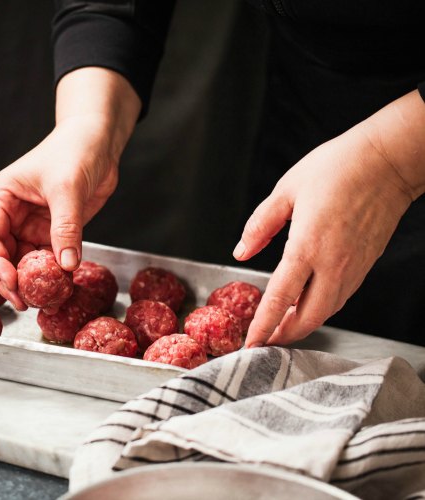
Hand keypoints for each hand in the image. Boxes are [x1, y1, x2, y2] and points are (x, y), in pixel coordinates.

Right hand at [0, 117, 119, 309]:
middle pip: (3, 253)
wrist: (100, 140)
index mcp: (3, 196)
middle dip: (11, 279)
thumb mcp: (68, 188)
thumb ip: (66, 227)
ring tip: (42, 300)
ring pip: (25, 259)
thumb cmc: (76, 150)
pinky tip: (59, 287)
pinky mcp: (54, 230)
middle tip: (23, 303)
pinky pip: (48, 257)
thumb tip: (66, 265)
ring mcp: (32, 223)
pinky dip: (52, 273)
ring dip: (32, 279)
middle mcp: (13, 212)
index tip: (12, 282)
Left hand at [236, 96, 424, 345]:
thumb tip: (241, 251)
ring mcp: (353, 266)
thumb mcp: (286, 190)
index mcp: (307, 246)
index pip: (280, 298)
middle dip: (284, 335)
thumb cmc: (338, 168)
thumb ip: (260, 225)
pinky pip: (341, 297)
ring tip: (281, 327)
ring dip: (303, 324)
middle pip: (308, 317)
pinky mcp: (366, 264)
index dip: (263, 325)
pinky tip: (307, 304)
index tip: (251, 343)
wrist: (388, 161)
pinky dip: (321, 309)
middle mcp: (333, 264)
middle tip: (264, 340)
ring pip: (327, 311)